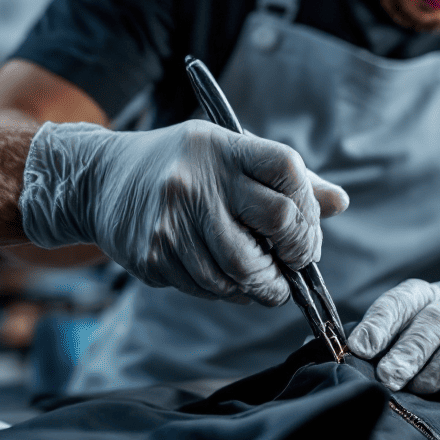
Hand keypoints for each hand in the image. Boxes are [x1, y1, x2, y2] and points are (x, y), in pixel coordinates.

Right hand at [19, 120, 347, 305]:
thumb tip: (339, 202)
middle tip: (292, 264)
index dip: (309, 209)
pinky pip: (209, 287)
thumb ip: (286, 178)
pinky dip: (229, 291)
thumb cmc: (182, 166)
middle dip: (296, 253)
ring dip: (264, 284)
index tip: (305, 229)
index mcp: (223, 148)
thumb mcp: (230, 153)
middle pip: (276, 224)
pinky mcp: (154, 255)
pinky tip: (226, 278)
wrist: (99, 180)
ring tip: (265, 280)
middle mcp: (197, 181)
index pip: (287, 172)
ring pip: (243, 270)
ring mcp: (172, 221)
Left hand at [347, 279, 439, 401]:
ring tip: (421, 388)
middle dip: (408, 351)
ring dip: (439, 366)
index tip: (361, 347)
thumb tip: (355, 360)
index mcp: (434, 294)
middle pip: (434, 322)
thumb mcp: (429, 322)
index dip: (381, 322)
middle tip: (387, 377)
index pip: (404, 300)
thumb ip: (397, 338)